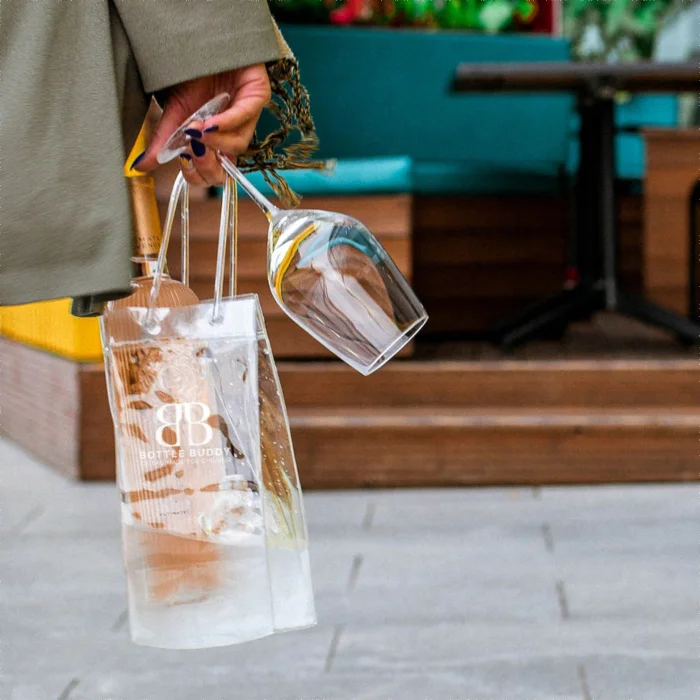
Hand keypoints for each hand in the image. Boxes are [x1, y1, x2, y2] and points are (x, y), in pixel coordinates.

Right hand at [133, 64, 270, 185]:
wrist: (204, 44)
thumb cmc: (193, 78)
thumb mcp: (173, 112)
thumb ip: (162, 140)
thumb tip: (140, 167)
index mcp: (217, 144)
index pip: (214, 175)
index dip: (199, 175)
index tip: (183, 163)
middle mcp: (235, 134)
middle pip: (228, 166)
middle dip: (208, 165)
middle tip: (190, 153)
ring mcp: (249, 116)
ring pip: (238, 143)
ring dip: (214, 141)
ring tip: (194, 132)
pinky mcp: (258, 95)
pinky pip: (244, 116)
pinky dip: (224, 123)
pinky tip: (208, 123)